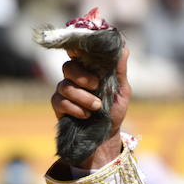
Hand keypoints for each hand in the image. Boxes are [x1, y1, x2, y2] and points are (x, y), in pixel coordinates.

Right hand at [51, 47, 131, 169]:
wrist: (108, 135)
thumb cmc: (114, 110)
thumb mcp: (122, 91)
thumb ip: (120, 71)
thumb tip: (124, 49)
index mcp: (89, 70)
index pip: (77, 53)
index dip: (76, 49)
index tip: (81, 51)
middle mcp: (74, 78)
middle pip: (68, 67)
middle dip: (81, 76)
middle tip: (96, 85)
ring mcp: (65, 91)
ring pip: (64, 86)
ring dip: (82, 97)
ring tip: (97, 107)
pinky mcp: (59, 106)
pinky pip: (60, 102)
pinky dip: (75, 108)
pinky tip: (86, 115)